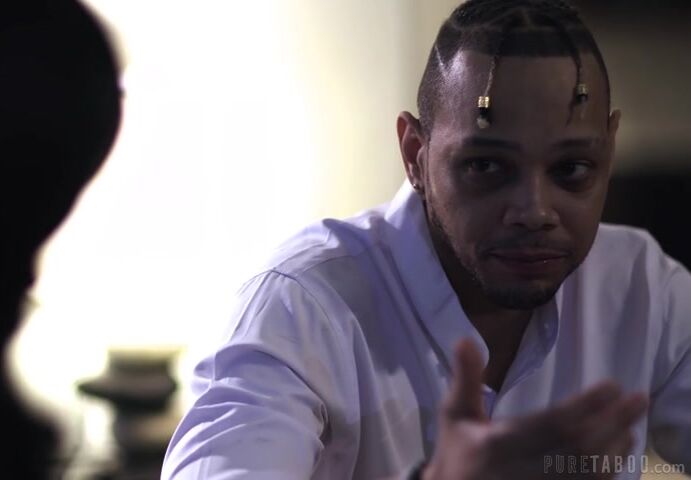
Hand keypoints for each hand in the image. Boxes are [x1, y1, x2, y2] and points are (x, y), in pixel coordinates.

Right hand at [422, 340, 648, 479]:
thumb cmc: (458, 452)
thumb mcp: (455, 414)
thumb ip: (465, 379)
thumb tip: (465, 338)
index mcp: (498, 444)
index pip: (550, 424)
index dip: (585, 406)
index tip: (612, 385)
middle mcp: (521, 470)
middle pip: (577, 448)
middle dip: (612, 422)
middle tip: (639, 398)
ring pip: (585, 473)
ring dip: (613, 447)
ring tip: (631, 423)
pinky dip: (605, 472)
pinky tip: (618, 451)